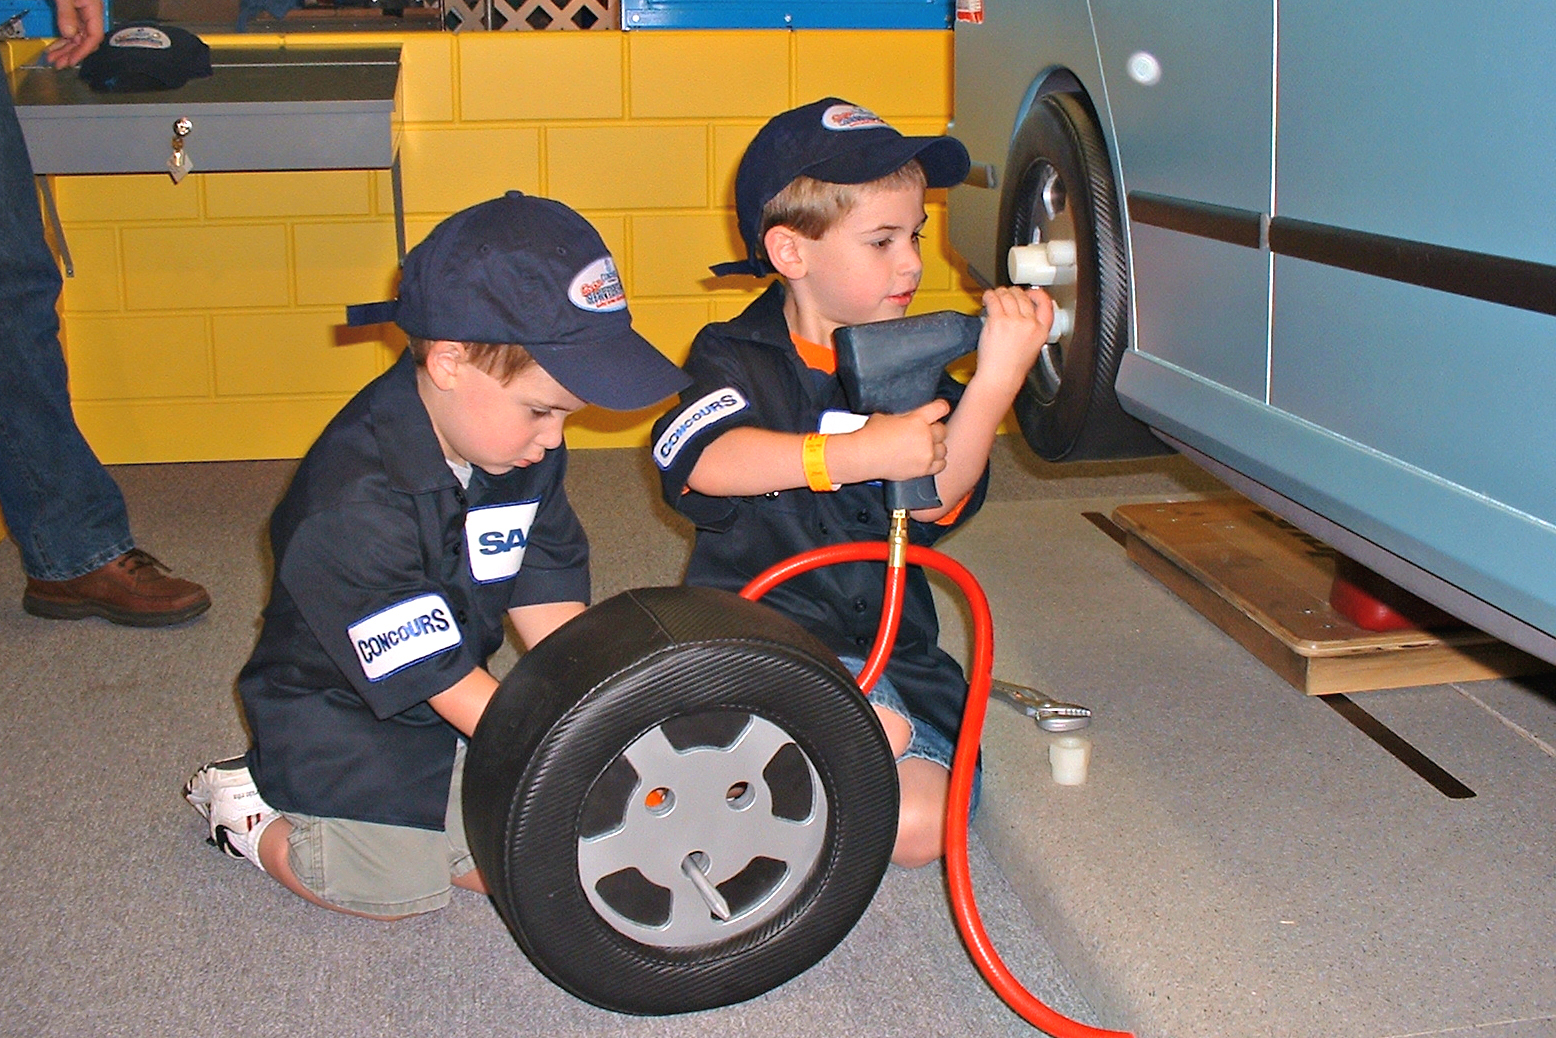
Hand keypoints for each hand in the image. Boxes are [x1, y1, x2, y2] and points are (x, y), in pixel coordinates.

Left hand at [44, 0, 103, 67]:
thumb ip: (67, 14)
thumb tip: (69, 34)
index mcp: (94, 10)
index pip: (94, 37)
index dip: (83, 51)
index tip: (71, 61)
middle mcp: (91, 14)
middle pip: (85, 40)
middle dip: (71, 53)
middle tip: (58, 63)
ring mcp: (84, 13)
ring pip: (77, 36)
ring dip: (65, 48)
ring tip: (53, 57)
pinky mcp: (75, 11)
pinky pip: (71, 29)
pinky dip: (63, 38)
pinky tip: (55, 45)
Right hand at [835, 399, 950, 483]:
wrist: (864, 456)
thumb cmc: (871, 435)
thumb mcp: (887, 416)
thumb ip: (903, 416)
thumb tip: (908, 418)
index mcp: (917, 419)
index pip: (941, 408)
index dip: (941, 408)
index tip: (940, 410)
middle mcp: (925, 436)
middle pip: (943, 430)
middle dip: (935, 430)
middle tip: (926, 432)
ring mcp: (926, 454)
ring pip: (943, 448)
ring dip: (936, 447)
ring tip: (925, 447)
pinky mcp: (923, 469)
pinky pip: (941, 464)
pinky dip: (936, 461)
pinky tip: (928, 459)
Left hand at [975, 285, 1052, 386]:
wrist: (1001, 377)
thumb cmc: (1013, 368)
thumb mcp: (1032, 347)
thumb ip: (1031, 328)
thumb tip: (1021, 313)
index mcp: (1042, 330)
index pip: (1046, 303)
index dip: (1037, 294)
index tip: (1030, 292)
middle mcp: (1030, 323)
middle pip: (1023, 297)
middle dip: (1013, 293)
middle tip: (1006, 295)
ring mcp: (1014, 321)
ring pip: (1008, 296)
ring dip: (1000, 293)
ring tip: (995, 297)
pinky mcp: (998, 321)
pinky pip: (994, 300)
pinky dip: (989, 296)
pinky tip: (987, 298)